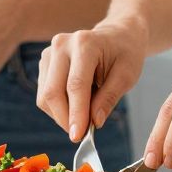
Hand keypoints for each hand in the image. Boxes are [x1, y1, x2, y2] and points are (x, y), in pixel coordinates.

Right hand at [36, 19, 145, 142]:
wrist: (117, 35)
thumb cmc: (125, 54)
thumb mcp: (127, 76)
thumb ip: (109, 98)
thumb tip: (93, 122)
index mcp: (85, 44)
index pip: (75, 86)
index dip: (76, 114)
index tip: (78, 137)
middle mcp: (61, 45)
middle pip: (53, 92)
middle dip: (65, 119)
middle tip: (82, 135)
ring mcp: (49, 52)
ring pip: (45, 96)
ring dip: (62, 115)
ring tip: (85, 114)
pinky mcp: (45, 62)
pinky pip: (44, 94)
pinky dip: (58, 107)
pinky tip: (77, 104)